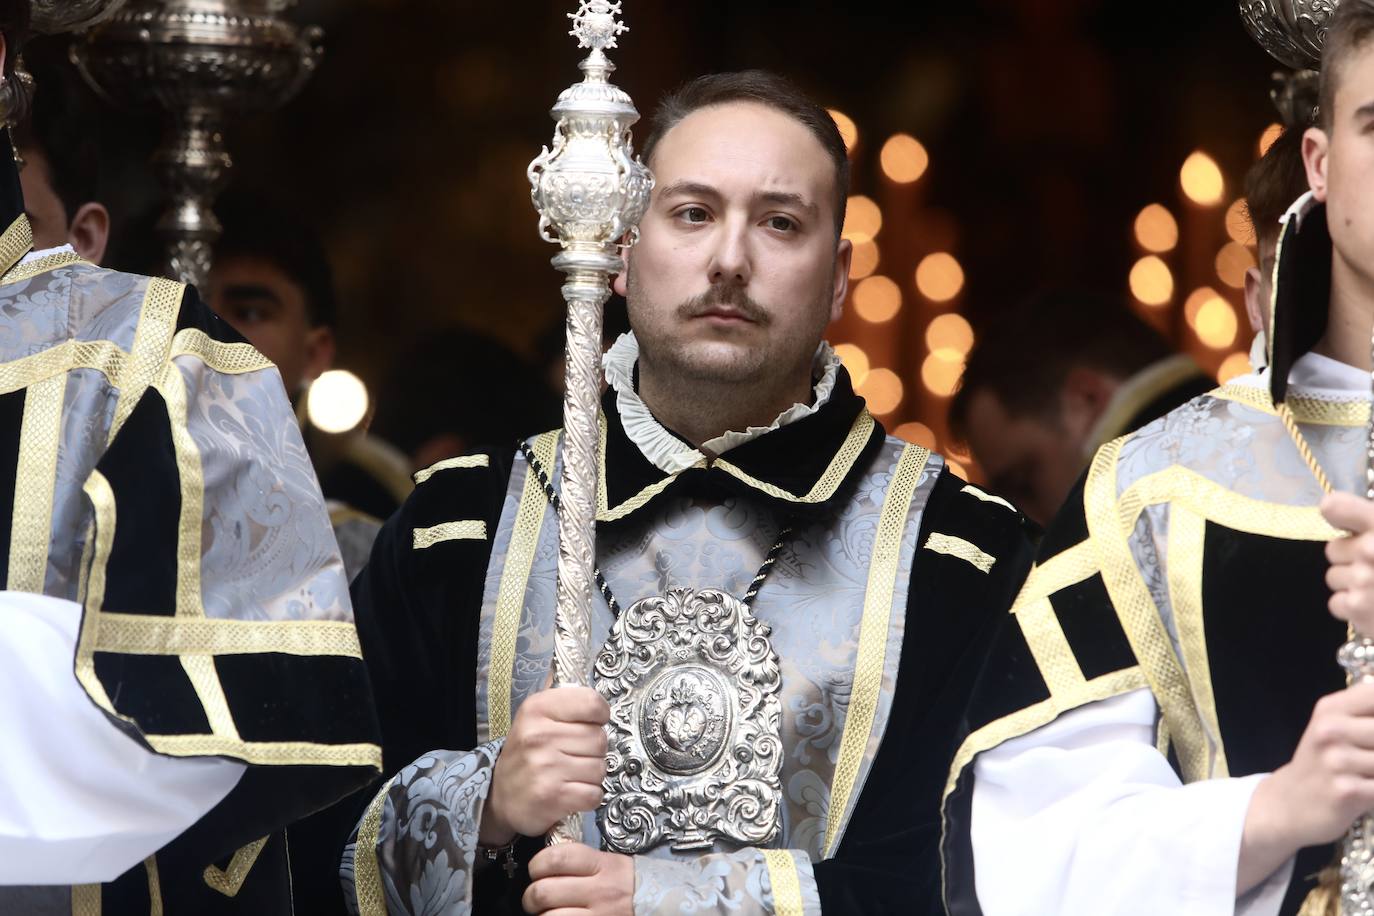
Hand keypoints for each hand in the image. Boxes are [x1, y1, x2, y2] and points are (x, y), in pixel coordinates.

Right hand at [480, 686, 609, 844]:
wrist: (500, 798)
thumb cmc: (526, 756)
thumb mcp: (536, 719)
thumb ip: (568, 706)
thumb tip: (601, 707)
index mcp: (537, 709)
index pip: (591, 703)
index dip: (599, 715)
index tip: (591, 723)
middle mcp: (539, 736)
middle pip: (599, 738)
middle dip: (593, 750)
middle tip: (572, 756)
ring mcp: (546, 767)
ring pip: (599, 767)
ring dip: (591, 775)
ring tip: (569, 775)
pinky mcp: (553, 796)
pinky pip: (594, 794)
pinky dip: (588, 797)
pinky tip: (570, 792)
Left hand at [522, 843, 632, 915]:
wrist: (662, 906)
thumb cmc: (630, 886)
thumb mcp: (613, 864)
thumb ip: (584, 861)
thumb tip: (548, 862)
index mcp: (603, 865)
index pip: (557, 858)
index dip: (537, 864)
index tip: (536, 871)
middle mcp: (601, 891)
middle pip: (544, 891)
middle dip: (531, 897)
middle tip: (534, 899)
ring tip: (546, 914)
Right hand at [1248, 685, 1373, 852]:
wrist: (1288, 804)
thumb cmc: (1321, 763)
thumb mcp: (1333, 728)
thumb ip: (1365, 714)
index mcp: (1331, 709)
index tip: (1372, 737)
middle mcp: (1330, 730)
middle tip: (1370, 756)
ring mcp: (1336, 760)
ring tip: (1368, 774)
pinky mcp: (1346, 791)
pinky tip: (1368, 790)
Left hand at [1323, 492, 1373, 634]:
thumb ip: (1373, 522)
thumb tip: (1338, 513)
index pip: (1335, 506)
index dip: (1338, 516)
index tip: (1347, 527)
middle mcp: (1370, 549)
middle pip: (1333, 549)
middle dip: (1352, 558)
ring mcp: (1363, 580)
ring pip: (1335, 577)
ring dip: (1354, 584)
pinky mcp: (1357, 608)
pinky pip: (1337, 603)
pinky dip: (1354, 609)